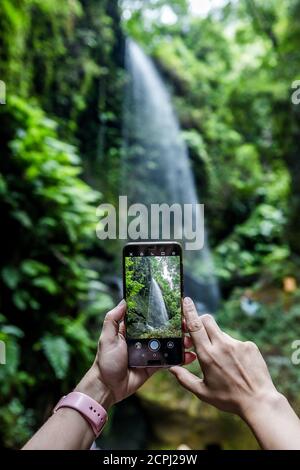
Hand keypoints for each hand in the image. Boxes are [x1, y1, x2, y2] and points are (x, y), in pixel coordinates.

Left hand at [77, 300, 195, 409]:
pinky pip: (168, 361)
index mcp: (131, 331)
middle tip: (187, 325)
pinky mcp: (154, 366)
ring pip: (168, 345)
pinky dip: (179, 358)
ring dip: (180, 342)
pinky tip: (189, 356)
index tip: (175, 308)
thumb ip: (113, 319)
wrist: (108, 387)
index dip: (161, 313)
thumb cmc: (105, 361)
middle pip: (162, 330)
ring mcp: (149, 353)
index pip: (149, 318)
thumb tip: (124, 301)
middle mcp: (142, 340)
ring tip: (190, 340)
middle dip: (176, 327)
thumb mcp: (107, 337)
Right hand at [170, 297, 279, 419]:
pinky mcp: (250, 346)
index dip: (189, 311)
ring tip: (224, 363)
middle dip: (200, 321)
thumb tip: (172, 368)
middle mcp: (222, 345)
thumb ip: (185, 379)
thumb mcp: (203, 392)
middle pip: (208, 320)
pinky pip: (236, 342)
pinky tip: (237, 365)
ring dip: (217, 341)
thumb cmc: (228, 399)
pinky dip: (232, 350)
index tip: (186, 300)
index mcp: (207, 355)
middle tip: (198, 332)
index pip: (195, 326)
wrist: (259, 401)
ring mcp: (237, 344)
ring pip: (221, 334)